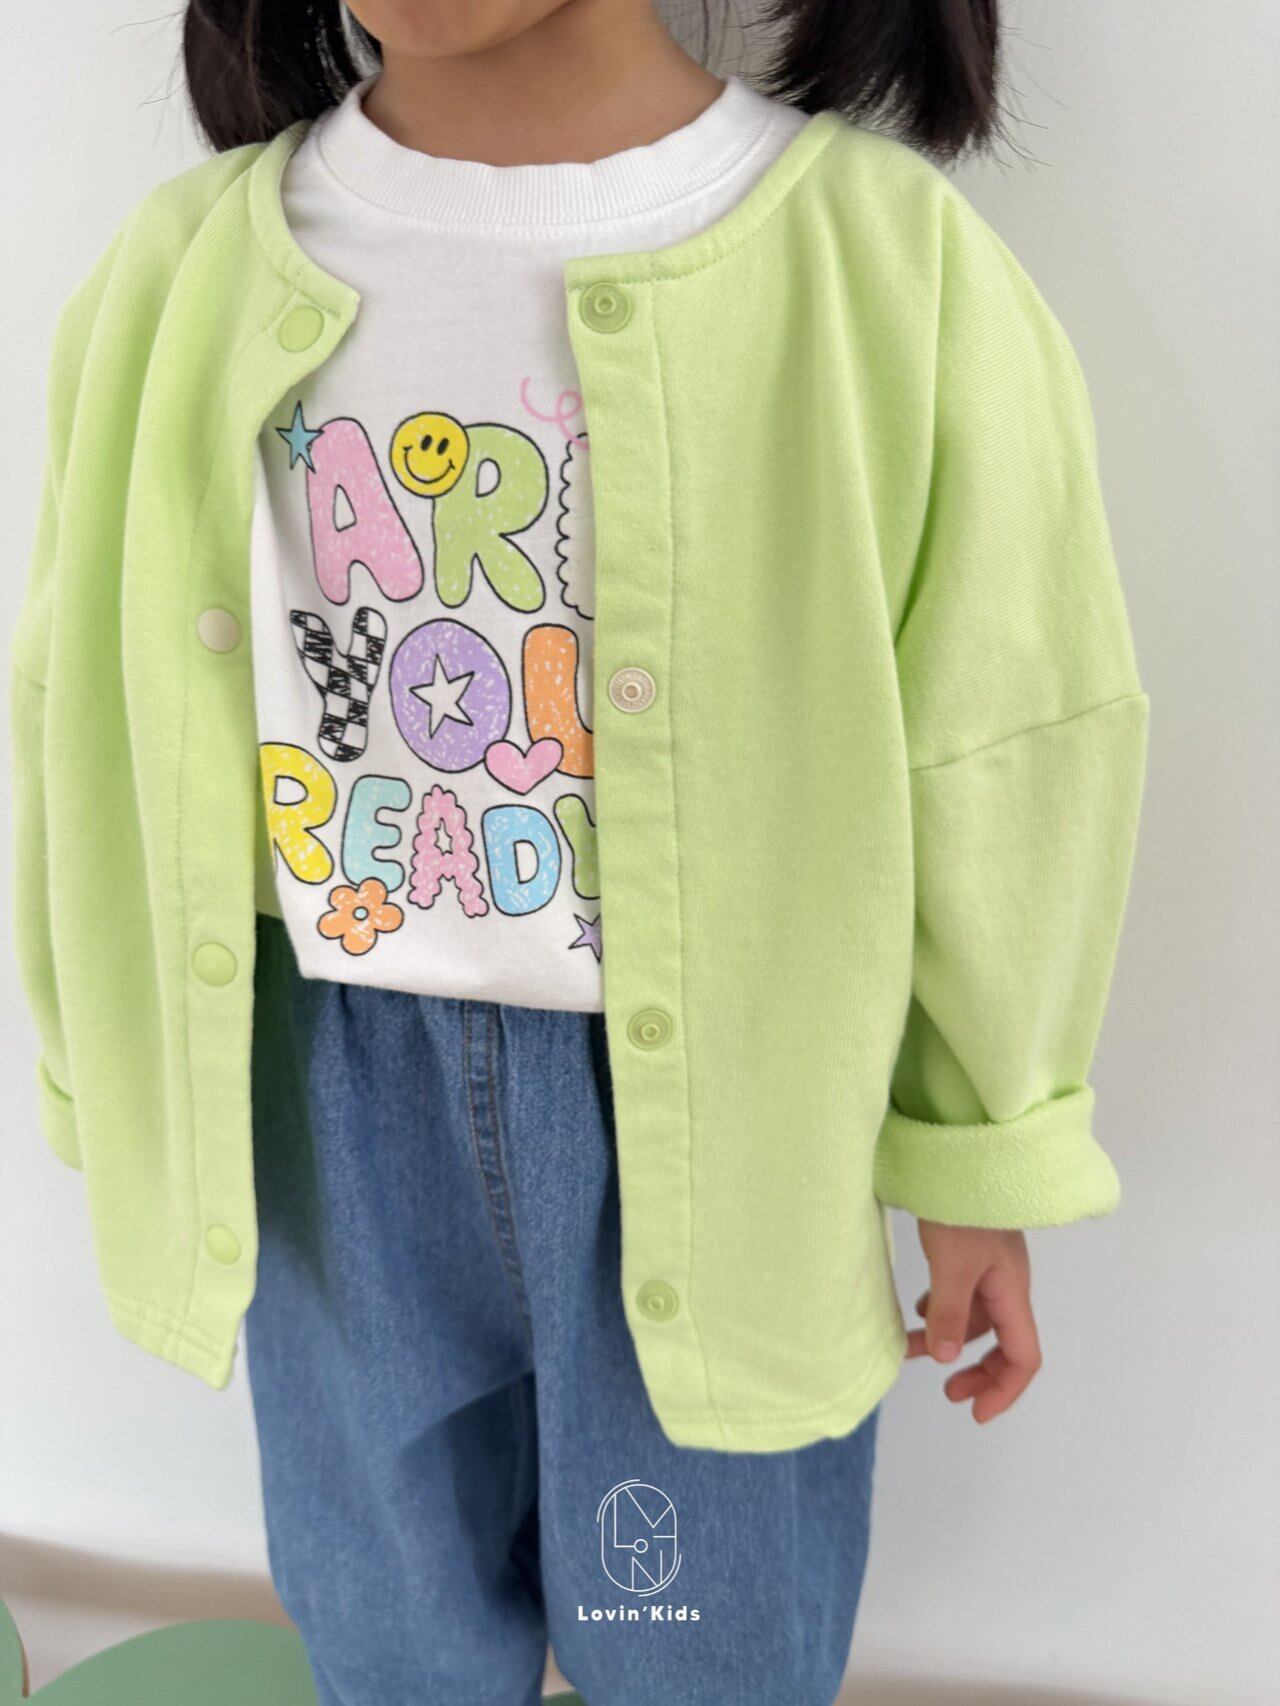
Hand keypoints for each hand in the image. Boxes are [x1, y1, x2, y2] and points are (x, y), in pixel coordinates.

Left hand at [904, 1220, 1041, 1422]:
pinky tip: (917, 1310)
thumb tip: (946, 1357)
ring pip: (976, 1319)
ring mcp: (989, 1267)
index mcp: (1012, 1292)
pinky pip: (961, 1295)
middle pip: (1004, 1343)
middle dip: (979, 1372)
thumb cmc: (960, 1211)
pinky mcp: (969, 1252)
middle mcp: (1006, 1284)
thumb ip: (948, 1312)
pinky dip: (942, 1310)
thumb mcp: (951, 1265)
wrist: (958, 1157)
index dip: (1004, 1390)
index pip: (1023, 1356)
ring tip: (912, 1350)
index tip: (974, 1412)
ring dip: (950, 1339)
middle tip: (948, 1392)